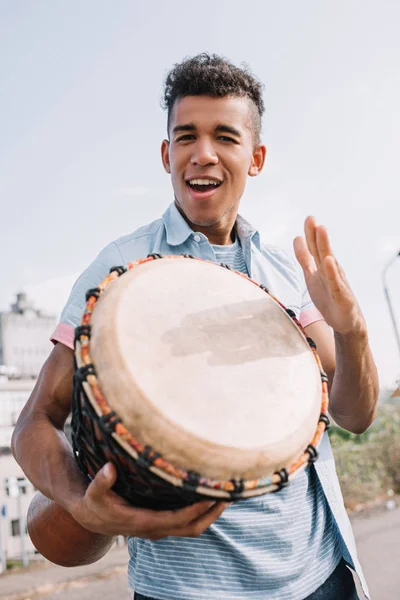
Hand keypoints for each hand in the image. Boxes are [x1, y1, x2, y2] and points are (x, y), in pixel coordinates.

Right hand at [70, 462, 229, 539]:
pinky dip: (201, 511)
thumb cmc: (93, 502)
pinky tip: (209, 493)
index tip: (211, 494)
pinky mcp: (160, 521)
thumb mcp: (93, 492)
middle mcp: (154, 528)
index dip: (196, 509)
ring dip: (210, 513)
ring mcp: (159, 527)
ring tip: (226, 492)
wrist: (89, 516)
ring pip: (193, 527)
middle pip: (192, 528)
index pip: (176, 519)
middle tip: (229, 494)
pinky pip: (187, 521)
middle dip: (212, 513)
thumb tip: (110, 469)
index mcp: (142, 522)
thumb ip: (101, 482)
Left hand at [294, 216, 364, 334]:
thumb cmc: (329, 297)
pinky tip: (328, 261)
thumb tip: (297, 238)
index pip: (314, 248)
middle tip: (311, 218)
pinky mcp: (342, 296)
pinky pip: (335, 283)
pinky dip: (332, 272)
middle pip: (322, 251)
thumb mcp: (311, 276)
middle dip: (316, 235)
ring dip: (325, 247)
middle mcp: (331, 271)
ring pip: (329, 263)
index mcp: (322, 267)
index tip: (309, 218)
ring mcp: (337, 282)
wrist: (346, 322)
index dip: (310, 235)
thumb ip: (305, 259)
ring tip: (321, 232)